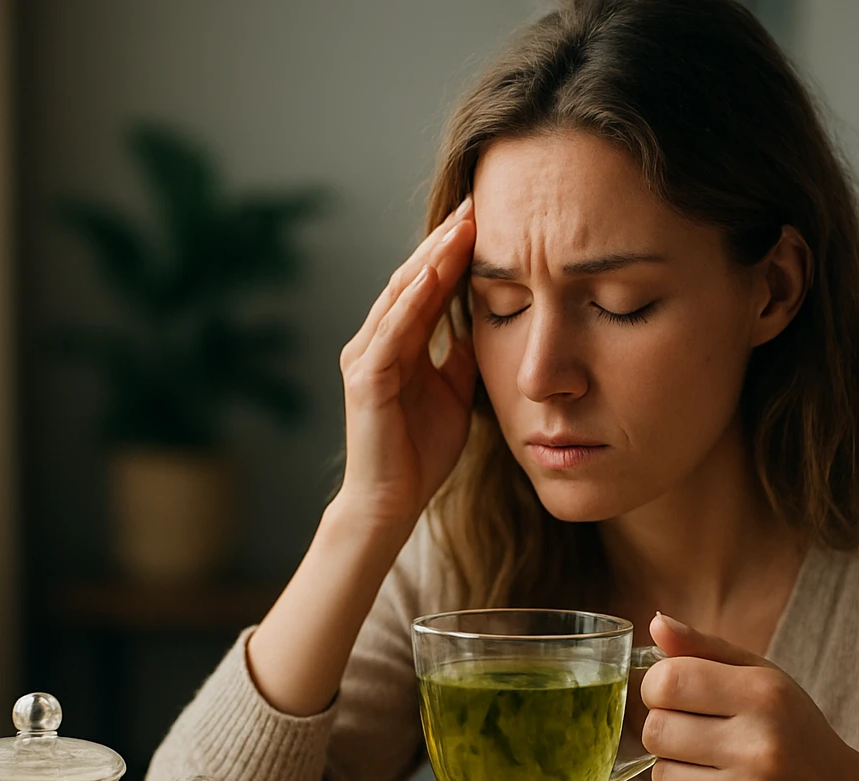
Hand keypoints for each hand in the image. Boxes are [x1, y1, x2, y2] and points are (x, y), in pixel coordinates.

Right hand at [336, 198, 477, 531]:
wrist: (393, 502)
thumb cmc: (421, 451)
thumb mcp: (456, 390)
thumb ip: (464, 352)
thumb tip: (493, 315)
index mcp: (397, 342)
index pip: (426, 282)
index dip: (454, 249)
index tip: (487, 215)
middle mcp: (375, 341)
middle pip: (411, 276)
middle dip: (444, 239)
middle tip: (477, 201)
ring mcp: (365, 357)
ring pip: (400, 294)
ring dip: (431, 258)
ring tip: (461, 225)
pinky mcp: (365, 380)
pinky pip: (391, 331)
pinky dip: (412, 301)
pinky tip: (433, 274)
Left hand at [640, 612, 858, 780]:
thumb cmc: (791, 729)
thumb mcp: (761, 678)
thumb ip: (705, 649)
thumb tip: (655, 624)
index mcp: (765, 695)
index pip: (667, 681)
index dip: (657, 686)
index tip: (673, 692)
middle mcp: (761, 746)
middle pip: (655, 730)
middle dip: (665, 727)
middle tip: (694, 730)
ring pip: (660, 774)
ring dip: (676, 766)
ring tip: (714, 763)